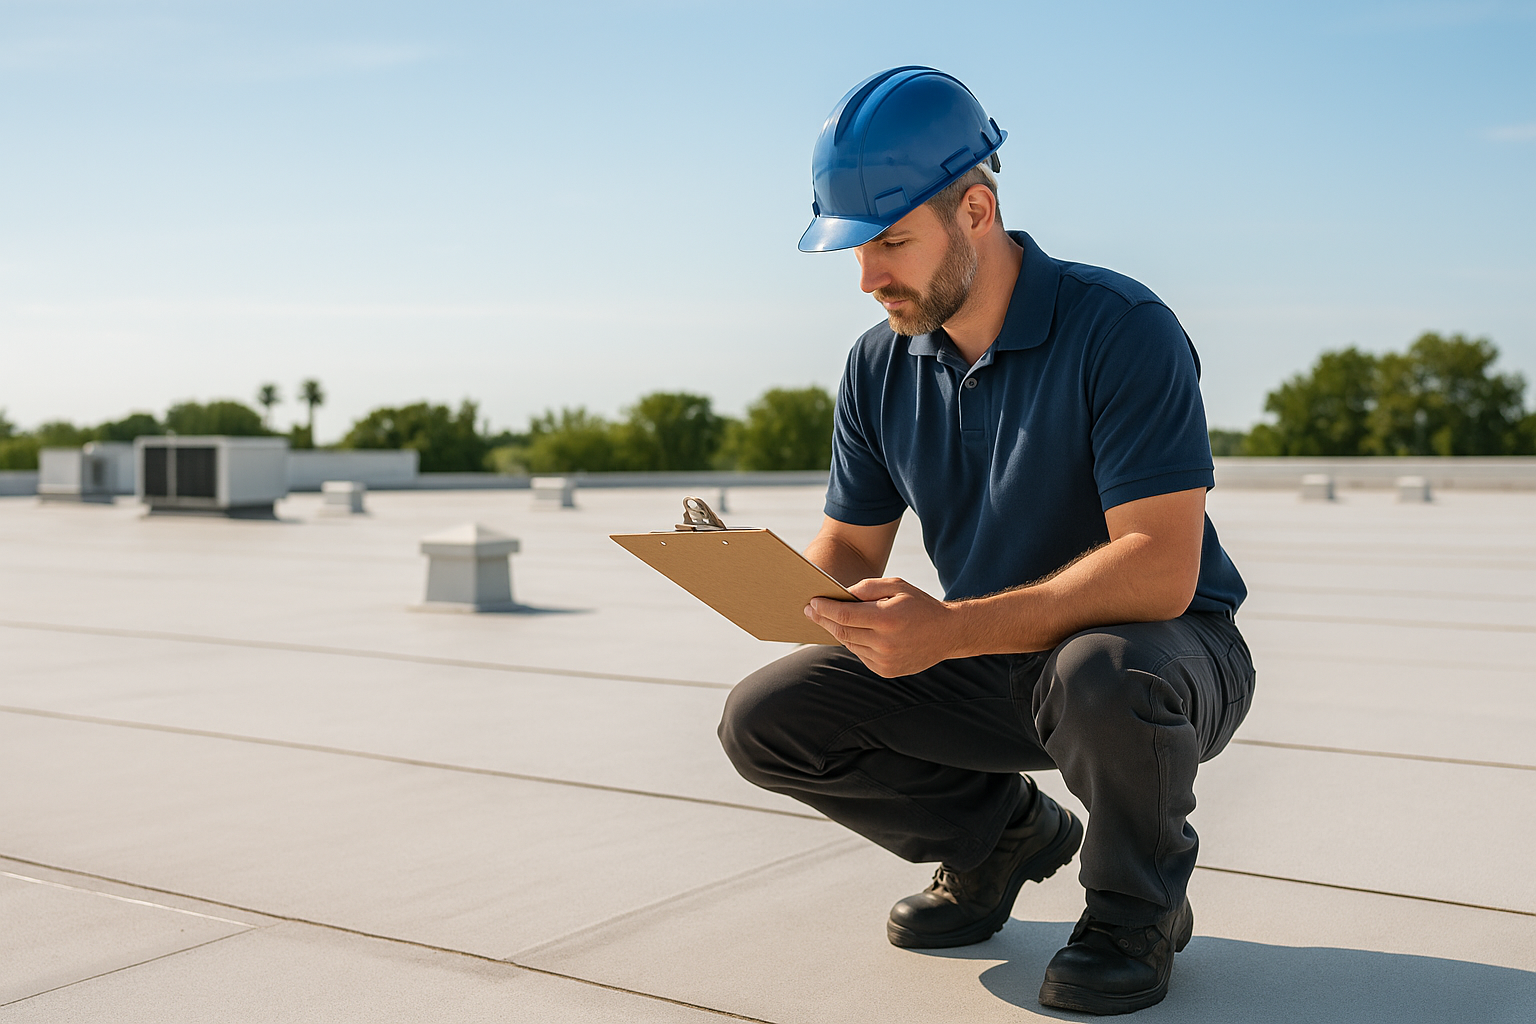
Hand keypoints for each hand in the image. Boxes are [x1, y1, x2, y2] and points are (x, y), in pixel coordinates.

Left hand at [806, 577, 959, 677]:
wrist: (948, 634)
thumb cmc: (920, 605)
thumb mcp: (897, 586)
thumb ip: (868, 587)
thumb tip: (841, 594)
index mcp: (887, 619)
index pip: (844, 615)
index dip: (825, 609)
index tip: (812, 602)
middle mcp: (885, 643)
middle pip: (842, 632)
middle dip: (823, 620)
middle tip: (810, 610)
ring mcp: (885, 660)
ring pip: (850, 645)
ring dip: (838, 632)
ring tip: (828, 619)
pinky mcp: (886, 671)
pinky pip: (861, 655)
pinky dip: (854, 643)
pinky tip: (853, 632)